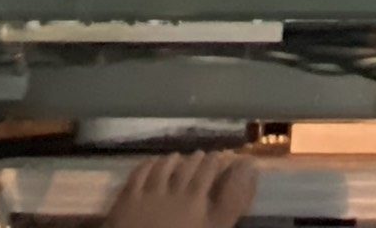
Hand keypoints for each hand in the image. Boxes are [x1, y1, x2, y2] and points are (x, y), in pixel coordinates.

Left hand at [102, 152, 255, 227]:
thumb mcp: (216, 226)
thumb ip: (233, 200)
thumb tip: (249, 167)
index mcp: (196, 199)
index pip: (209, 171)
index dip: (216, 161)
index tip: (221, 155)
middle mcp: (173, 190)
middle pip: (187, 168)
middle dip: (196, 159)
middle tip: (202, 154)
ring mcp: (148, 194)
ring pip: (163, 168)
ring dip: (171, 160)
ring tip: (177, 156)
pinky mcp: (126, 201)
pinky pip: (138, 176)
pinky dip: (147, 166)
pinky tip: (150, 164)